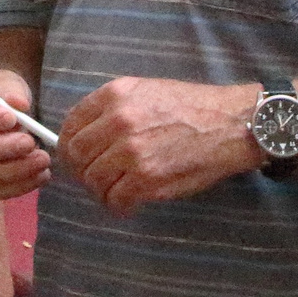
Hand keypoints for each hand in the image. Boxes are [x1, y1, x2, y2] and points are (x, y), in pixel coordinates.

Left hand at [56, 77, 257, 213]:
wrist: (230, 124)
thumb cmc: (191, 107)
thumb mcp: (145, 90)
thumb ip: (111, 107)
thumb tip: (83, 133)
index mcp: (115, 95)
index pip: (70, 124)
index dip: (68, 145)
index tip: (75, 157)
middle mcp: (119, 121)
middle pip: (76, 155)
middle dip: (81, 171)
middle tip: (94, 178)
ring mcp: (132, 151)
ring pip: (93, 180)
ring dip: (101, 190)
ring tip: (116, 191)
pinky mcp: (148, 179)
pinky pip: (116, 200)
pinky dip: (118, 206)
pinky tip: (129, 203)